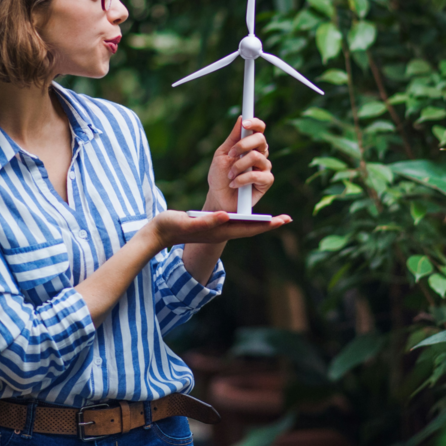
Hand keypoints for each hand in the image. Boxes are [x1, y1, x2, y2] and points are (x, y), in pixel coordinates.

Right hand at [146, 209, 291, 249]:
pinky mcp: (212, 224)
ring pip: (244, 225)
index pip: (248, 229)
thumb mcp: (187, 222)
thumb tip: (227, 217)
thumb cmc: (170, 226)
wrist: (158, 233)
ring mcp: (217, 229)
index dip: (266, 225)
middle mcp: (222, 231)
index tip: (282, 220)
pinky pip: (235, 221)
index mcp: (219, 231)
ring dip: (260, 222)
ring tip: (274, 217)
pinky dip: (246, 217)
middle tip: (287, 219)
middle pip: (250, 228)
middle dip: (269, 224)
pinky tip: (248, 212)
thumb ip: (206, 222)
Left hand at [205, 116, 272, 211]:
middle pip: (260, 139)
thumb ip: (233, 138)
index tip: (245, 123)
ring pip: (256, 157)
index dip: (255, 123)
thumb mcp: (222, 154)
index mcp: (250, 145)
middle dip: (242, 145)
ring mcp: (264, 168)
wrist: (218, 198)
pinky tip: (234, 184)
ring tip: (230, 175)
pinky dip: (242, 179)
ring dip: (239, 166)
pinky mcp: (266, 181)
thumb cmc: (220, 176)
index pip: (259, 129)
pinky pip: (257, 175)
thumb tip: (241, 118)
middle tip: (231, 154)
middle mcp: (260, 154)